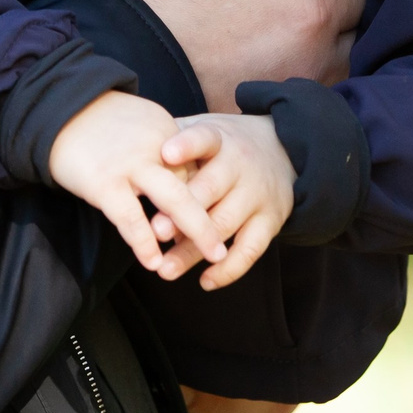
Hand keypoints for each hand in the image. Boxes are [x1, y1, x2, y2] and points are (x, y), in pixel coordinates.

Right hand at [46, 91, 229, 278]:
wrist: (54, 108)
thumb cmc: (96, 121)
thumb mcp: (139, 123)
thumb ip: (160, 145)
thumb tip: (177, 166)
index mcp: (166, 131)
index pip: (196, 168)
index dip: (206, 196)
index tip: (214, 217)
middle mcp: (157, 147)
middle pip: (196, 184)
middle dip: (215, 215)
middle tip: (228, 243)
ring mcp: (132, 165)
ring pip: (175, 200)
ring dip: (196, 230)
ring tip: (213, 256)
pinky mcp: (105, 183)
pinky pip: (132, 219)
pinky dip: (144, 243)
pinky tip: (153, 261)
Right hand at [87, 0, 360, 111]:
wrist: (99, 45)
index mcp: (310, 3)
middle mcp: (315, 55)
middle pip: (368, 29)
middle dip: (357, 4)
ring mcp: (291, 91)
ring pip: (347, 68)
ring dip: (340, 42)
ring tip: (310, 13)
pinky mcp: (264, 115)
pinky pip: (309, 97)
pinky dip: (310, 75)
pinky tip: (286, 50)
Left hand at [155, 115, 294, 289]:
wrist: (281, 150)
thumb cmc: (225, 147)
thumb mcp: (204, 130)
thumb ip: (172, 137)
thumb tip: (130, 149)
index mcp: (220, 140)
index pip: (204, 138)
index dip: (187, 146)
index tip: (166, 154)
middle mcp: (241, 166)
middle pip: (211, 188)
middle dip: (183, 212)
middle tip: (155, 231)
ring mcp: (257, 195)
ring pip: (224, 224)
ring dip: (194, 249)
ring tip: (166, 269)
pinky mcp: (271, 221)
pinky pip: (251, 250)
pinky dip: (228, 269)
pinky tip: (205, 281)